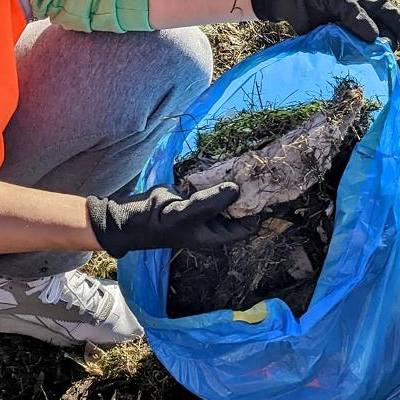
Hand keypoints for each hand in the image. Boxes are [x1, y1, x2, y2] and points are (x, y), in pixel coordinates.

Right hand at [86, 183, 258, 257]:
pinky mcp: (196, 194)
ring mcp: (206, 207)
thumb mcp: (188, 214)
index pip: (247, 226)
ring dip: (234, 182)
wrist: (136, 216)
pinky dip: (219, 176)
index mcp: (217, 235)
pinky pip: (213, 184)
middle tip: (257, 174)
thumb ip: (212, 202)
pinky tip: (228, 164)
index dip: (257, 212)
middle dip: (248, 194)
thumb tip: (236, 188)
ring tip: (247, 166)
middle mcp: (215, 222)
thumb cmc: (163, 223)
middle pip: (240, 208)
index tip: (263, 192)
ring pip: (227, 194)